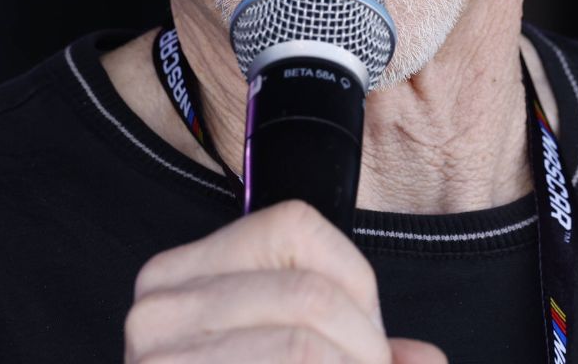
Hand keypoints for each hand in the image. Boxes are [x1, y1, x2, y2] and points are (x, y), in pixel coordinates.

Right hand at [124, 200, 446, 362]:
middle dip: (365, 354)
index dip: (355, 286)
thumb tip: (422, 362)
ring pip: (305, 344)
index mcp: (180, 281)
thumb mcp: (295, 362)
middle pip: (310, 293)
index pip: (292, 227)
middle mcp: (154, 310)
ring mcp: (156, 361)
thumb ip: (356, 356)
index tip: (364, 347)